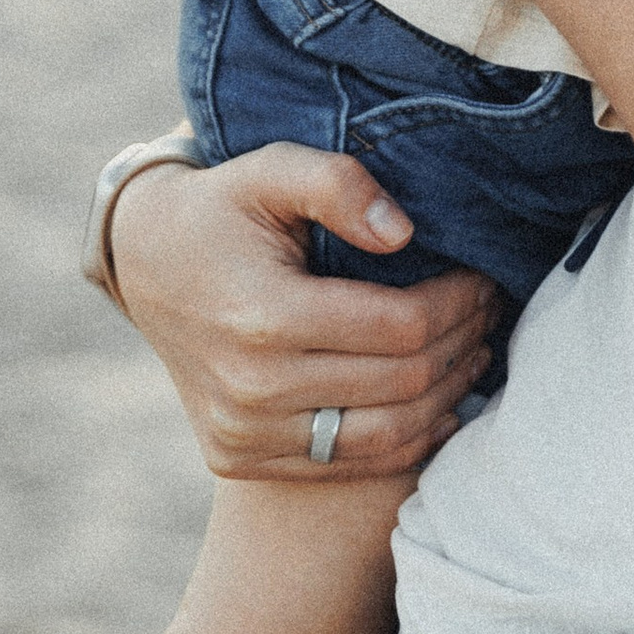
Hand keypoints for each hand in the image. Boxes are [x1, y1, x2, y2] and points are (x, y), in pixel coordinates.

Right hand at [106, 145, 499, 480]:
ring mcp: (242, 432)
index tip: (483, 277)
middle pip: (402, 383)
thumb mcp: (271, 169)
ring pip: (386, 437)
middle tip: (490, 311)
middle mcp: (250, 388)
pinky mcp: (238, 457)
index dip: (458, 302)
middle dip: (462, 343)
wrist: (143, 261)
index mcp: (262, 316)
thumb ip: (338, 184)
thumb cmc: (222, 208)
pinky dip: (407, 440)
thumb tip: (403, 235)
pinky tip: (439, 403)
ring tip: (474, 353)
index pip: (399, 326)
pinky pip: (349, 464)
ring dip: (447, 398)